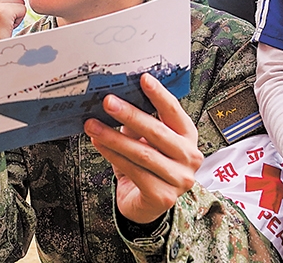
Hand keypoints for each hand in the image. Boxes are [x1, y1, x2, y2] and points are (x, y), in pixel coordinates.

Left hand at [85, 73, 203, 224]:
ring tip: (92, 125)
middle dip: (130, 115)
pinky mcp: (163, 196)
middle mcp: (190, 157)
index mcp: (188, 136)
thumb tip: (116, 99)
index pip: (174, 111)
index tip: (143, 78)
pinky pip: (134, 171)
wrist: (144, 204)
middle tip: (107, 102)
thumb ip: (139, 122)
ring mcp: (179, 179)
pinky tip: (99, 144)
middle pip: (157, 132)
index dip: (159, 95)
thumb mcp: (145, 140)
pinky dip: (113, 155)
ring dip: (113, 137)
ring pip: (142, 153)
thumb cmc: (146, 166)